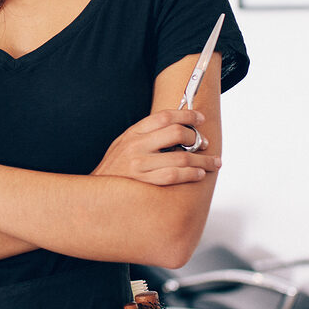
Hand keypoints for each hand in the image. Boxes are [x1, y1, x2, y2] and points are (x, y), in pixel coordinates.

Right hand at [91, 109, 219, 184]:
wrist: (96, 193)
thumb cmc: (115, 169)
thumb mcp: (124, 144)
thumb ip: (146, 135)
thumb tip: (177, 127)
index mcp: (133, 133)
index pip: (164, 116)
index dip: (187, 115)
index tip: (200, 118)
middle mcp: (136, 146)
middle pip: (176, 133)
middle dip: (196, 138)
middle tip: (204, 143)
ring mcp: (140, 165)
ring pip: (181, 157)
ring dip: (202, 160)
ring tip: (212, 162)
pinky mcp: (144, 182)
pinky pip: (174, 176)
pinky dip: (191, 174)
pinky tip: (198, 174)